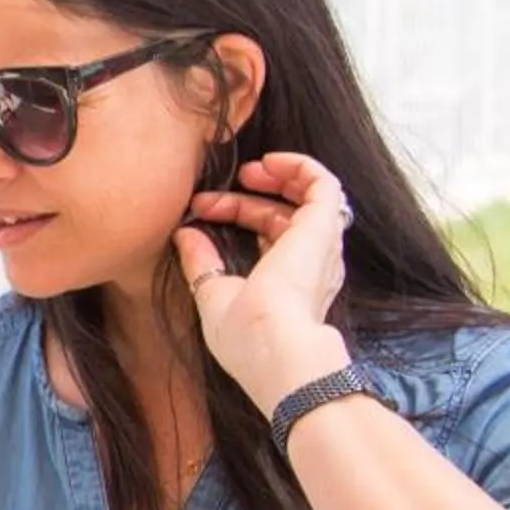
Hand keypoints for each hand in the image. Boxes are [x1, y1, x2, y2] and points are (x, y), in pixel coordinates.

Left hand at [175, 151, 357, 413]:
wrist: (275, 347)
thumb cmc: (247, 337)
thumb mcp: (213, 295)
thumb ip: (201, 264)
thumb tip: (184, 235)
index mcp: (289, 283)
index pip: (267, 236)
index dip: (233, 215)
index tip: (199, 211)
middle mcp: (311, 263)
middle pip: (283, 216)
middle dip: (246, 198)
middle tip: (210, 195)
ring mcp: (320, 244)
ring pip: (311, 196)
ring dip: (278, 176)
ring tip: (250, 169)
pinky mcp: (324, 226)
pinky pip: (324, 183)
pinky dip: (299, 166)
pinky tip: (270, 162)